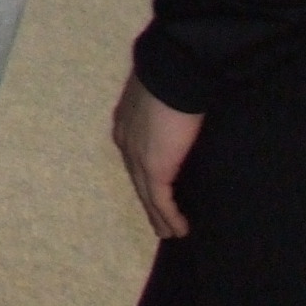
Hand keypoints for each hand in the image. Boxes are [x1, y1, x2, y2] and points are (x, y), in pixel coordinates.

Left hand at [112, 73, 203, 238]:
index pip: (134, 158)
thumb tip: (180, 112)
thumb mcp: (163, 94)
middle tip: (160, 221)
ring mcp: (137, 156)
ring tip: (169, 233)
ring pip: (147, 195)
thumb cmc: (174, 76)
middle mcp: (125, 142)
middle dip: (149, 202)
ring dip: (159, 217)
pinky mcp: (154, 168)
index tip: (154, 191)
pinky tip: (179, 230)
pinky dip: (169, 217)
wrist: (173, 73)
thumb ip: (165, 109)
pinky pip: (160, 201)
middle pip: (137, 180)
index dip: (144, 177)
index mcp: (125, 123)